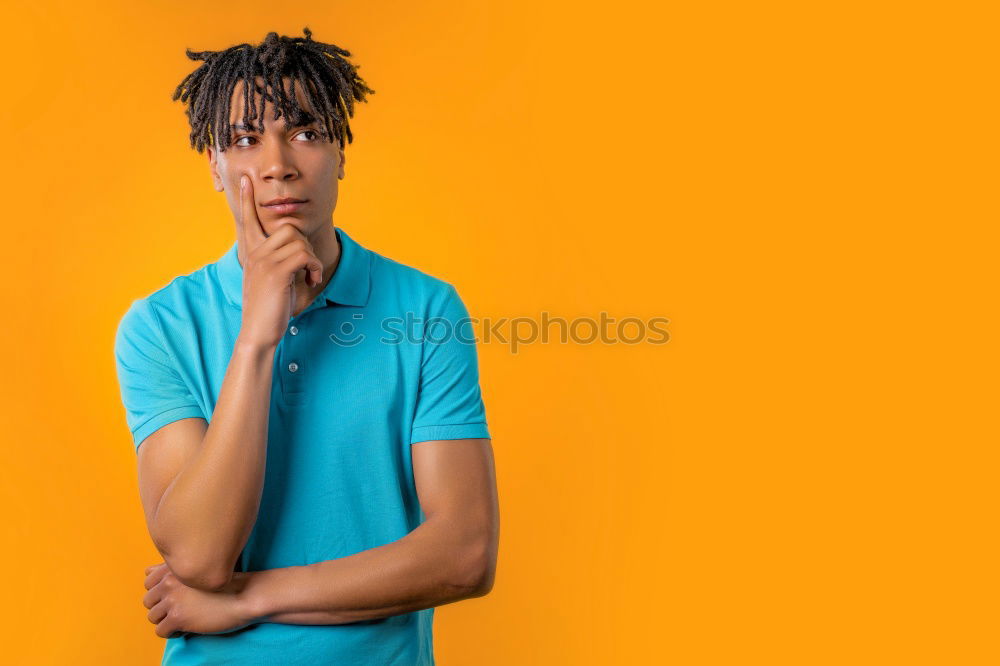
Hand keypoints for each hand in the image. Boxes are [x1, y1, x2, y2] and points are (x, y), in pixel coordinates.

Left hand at [143, 562, 256, 637]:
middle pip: (148, 601)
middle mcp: (169, 581)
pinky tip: (188, 626)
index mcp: (173, 568)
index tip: (178, 594)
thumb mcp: (198, 569)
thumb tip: (148, 572)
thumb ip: (172, 568)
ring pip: (152, 617)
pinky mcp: (177, 617)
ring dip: (167, 620)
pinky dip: (173, 632)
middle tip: (182, 608)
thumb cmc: (224, 583)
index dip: (162, 591)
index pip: (148, 581)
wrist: (244, 596)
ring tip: (186, 618)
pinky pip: (161, 631)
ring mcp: (172, 599)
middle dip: (162, 607)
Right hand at [236, 174, 323, 347]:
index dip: (246, 200)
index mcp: (252, 254)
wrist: (258, 333)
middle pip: (289, 228)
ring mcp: (264, 261)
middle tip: (308, 270)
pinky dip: (314, 267)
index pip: (248, 220)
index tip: (245, 180)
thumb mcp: (273, 281)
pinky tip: (311, 282)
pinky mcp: (275, 272)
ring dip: (312, 259)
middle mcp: (255, 253)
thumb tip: (299, 252)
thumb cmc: (269, 310)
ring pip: (299, 241)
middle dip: (306, 247)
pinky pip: (305, 255)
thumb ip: (280, 263)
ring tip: (309, 278)